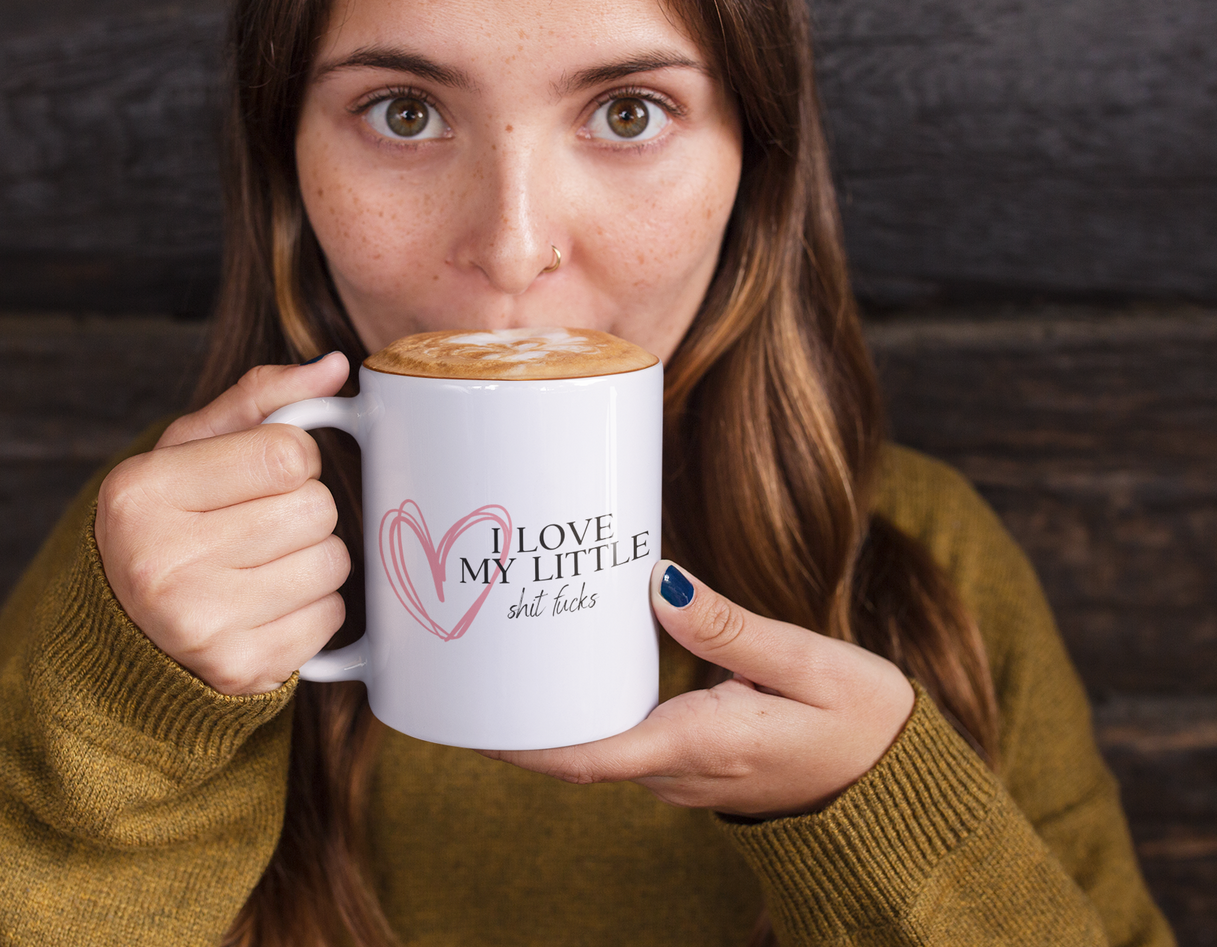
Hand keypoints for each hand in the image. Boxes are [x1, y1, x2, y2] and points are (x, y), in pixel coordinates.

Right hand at [94, 353, 351, 695]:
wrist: (128, 631)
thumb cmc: (169, 522)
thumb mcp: (190, 449)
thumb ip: (260, 399)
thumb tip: (334, 366)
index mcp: (143, 491)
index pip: (287, 453)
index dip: (295, 458)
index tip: (266, 474)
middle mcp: (161, 559)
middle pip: (316, 508)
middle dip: (306, 509)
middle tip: (262, 523)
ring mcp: (198, 623)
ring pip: (332, 563)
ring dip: (315, 558)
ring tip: (266, 564)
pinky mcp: (238, 669)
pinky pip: (330, 620)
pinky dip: (314, 609)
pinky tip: (269, 605)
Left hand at [483, 560, 915, 817]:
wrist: (897, 784)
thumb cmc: (863, 722)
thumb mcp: (810, 663)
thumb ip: (730, 628)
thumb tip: (656, 584)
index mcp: (700, 747)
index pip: (587, 757)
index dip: (523, 744)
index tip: (472, 717)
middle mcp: (679, 773)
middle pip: (581, 749)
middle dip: (527, 713)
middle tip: (480, 652)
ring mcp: (684, 776)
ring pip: (602, 745)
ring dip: (561, 709)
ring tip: (517, 646)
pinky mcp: (694, 765)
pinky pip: (628, 740)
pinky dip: (597, 710)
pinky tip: (582, 666)